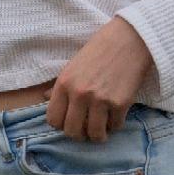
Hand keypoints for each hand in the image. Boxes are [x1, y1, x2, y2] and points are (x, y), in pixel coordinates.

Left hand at [42, 17, 154, 143]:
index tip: (69, 122)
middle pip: (72, 132)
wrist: (128, 40)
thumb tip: (45, 98)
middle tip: (86, 129)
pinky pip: (116, 127)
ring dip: (98, 135)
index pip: (53, 119)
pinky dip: (115, 124)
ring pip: (95, 134)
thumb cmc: (99, 50)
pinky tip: (115, 115)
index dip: (61, 125)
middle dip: (79, 134)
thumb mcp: (73, 65)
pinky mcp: (120, 104)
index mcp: (64, 84)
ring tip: (101, 129)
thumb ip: (59, 85)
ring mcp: (100, 100)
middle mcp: (79, 94)